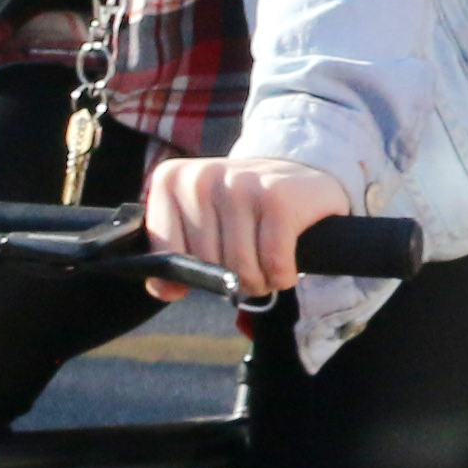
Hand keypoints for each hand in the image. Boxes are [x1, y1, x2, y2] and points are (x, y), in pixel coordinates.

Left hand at [141, 152, 355, 302]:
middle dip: (229, 279)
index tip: (208, 261)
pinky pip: (273, 263)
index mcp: (172, 180)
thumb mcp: (199, 225)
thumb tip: (168, 290)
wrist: (302, 180)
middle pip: (206, 263)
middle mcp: (203, 177)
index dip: (188, 272)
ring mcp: (241, 184)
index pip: (165, 253)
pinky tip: (285, 265)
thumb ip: (173, 258)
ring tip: (266, 265)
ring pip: (240, 268)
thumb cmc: (242, 212)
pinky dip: (282, 276)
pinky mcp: (279, 198)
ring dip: (258, 282)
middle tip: (246, 263)